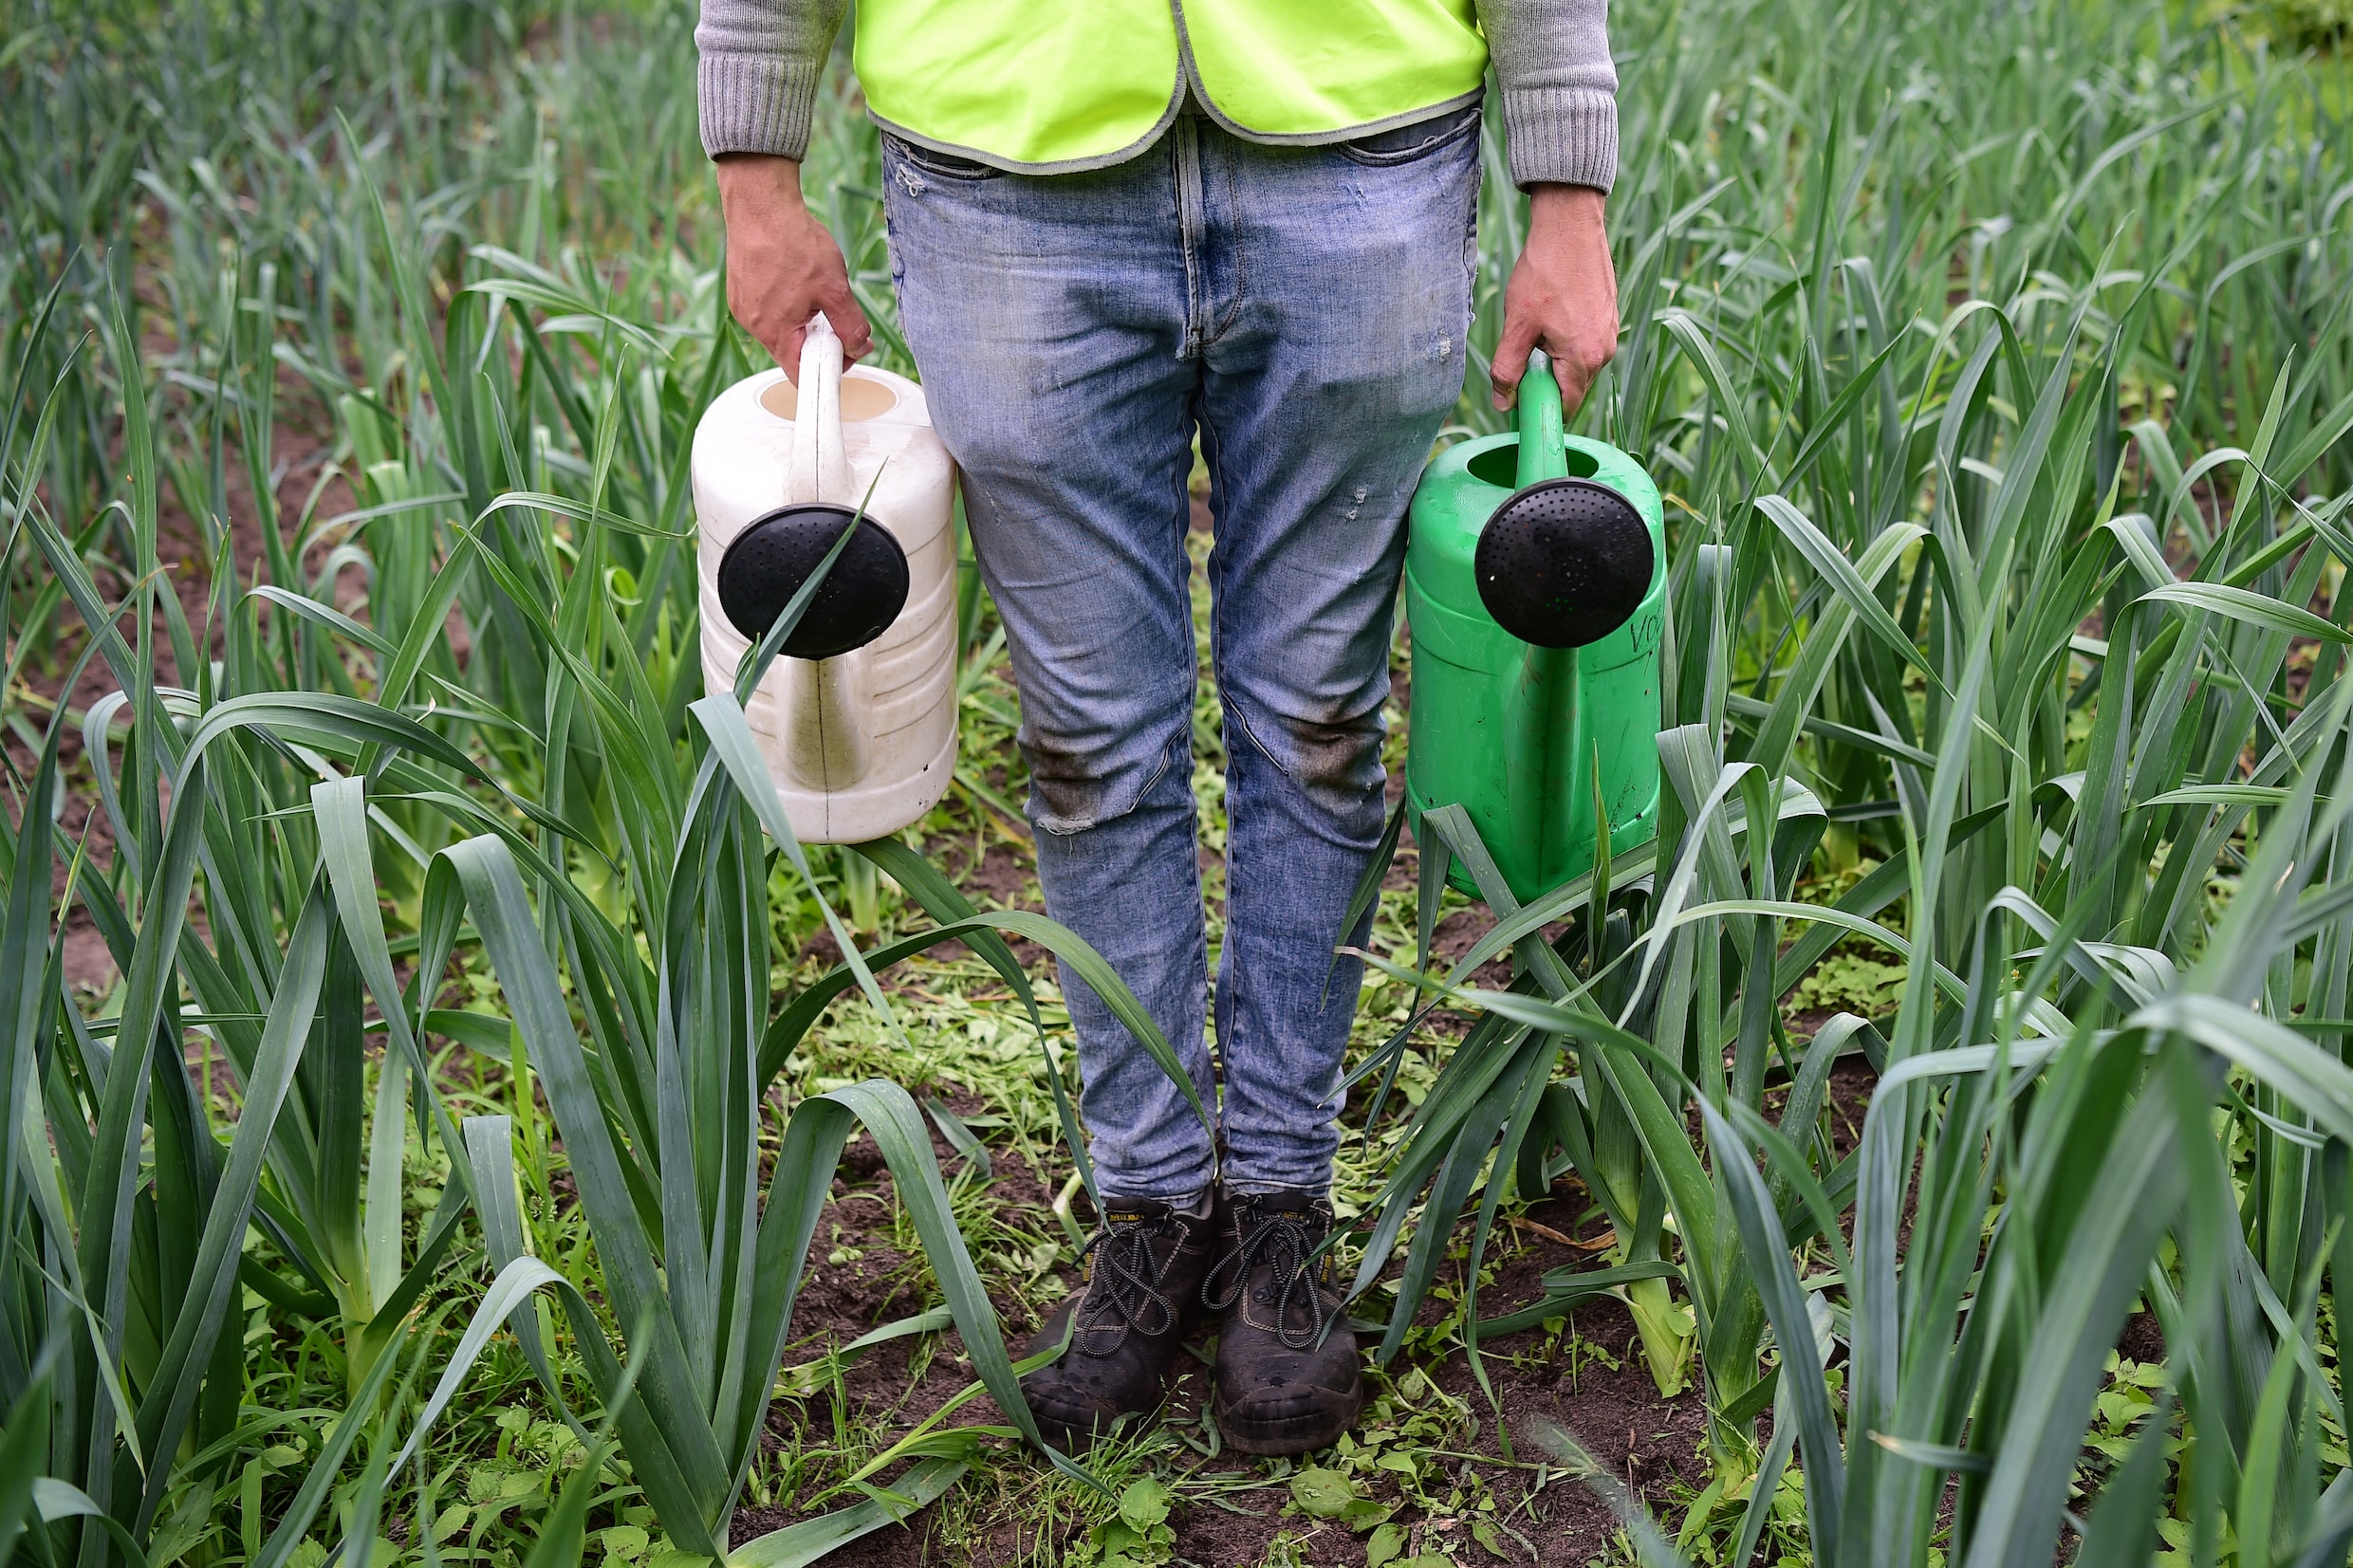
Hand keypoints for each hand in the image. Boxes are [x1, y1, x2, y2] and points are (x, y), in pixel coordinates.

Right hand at [714, 153, 873, 378]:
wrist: (760, 203)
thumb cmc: (795, 242)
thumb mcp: (835, 287)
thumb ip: (850, 325)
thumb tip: (860, 348)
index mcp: (775, 332)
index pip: (802, 376)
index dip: (829, 370)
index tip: (847, 352)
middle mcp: (753, 325)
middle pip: (793, 353)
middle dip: (820, 340)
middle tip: (838, 314)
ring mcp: (743, 307)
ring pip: (782, 330)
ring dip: (805, 320)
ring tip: (815, 287)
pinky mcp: (740, 290)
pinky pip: (769, 310)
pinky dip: (788, 303)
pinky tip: (796, 277)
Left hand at [1490, 183, 1618, 414]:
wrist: (1570, 225)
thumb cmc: (1544, 272)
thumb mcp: (1517, 325)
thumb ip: (1507, 369)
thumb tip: (1502, 403)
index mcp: (1585, 358)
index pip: (1567, 407)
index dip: (1541, 410)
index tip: (1520, 404)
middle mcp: (1605, 349)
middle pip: (1572, 387)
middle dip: (1546, 381)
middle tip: (1522, 355)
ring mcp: (1610, 331)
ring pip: (1578, 364)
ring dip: (1555, 357)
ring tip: (1537, 327)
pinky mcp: (1609, 315)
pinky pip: (1586, 342)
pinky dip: (1566, 339)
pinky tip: (1551, 314)